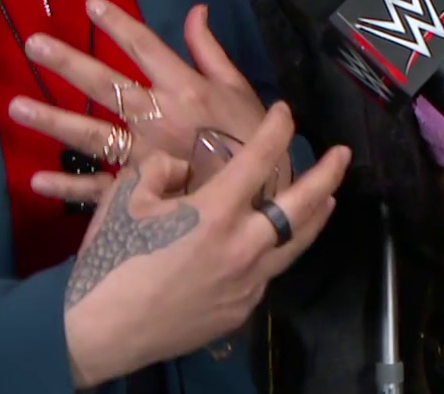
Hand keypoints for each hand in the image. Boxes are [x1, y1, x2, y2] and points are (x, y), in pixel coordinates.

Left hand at [9, 0, 273, 205]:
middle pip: (107, 85)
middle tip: (33, 45)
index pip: (146, 47)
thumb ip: (210, 51)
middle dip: (69, 63)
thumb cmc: (253, 139)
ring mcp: (145, 156)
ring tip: (17, 108)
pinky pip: (99, 189)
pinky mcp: (140, 192)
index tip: (89, 4)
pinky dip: (68, 187)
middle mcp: (159, 117)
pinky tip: (37, 180)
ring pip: (92, 135)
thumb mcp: (239, 88)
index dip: (117, 23)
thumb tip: (194, 11)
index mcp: (186, 88)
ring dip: (54, 121)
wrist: (264, 198)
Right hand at [62, 102, 350, 385]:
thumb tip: (186, 167)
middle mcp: (244, 246)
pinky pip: (267, 274)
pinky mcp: (240, 310)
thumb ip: (164, 170)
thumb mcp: (127, 198)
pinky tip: (271, 246)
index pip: (260, 159)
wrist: (100, 332)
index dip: (277, 130)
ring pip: (295, 244)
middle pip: (302, 206)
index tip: (286, 111)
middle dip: (327, 175)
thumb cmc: (111, 259)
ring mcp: (247, 282)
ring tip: (329, 199)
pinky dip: (274, 253)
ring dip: (316, 216)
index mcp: (216, 212)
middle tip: (343, 154)